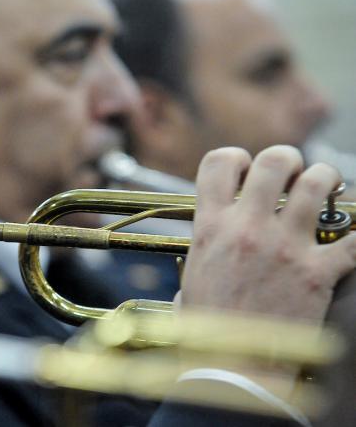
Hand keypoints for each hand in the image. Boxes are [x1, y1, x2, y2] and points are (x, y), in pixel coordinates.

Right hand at [182, 145, 355, 322]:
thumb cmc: (206, 332)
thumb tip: (210, 251)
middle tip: (292, 176)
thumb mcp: (190, 280)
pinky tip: (351, 239)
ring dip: (326, 182)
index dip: (236, 159)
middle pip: (276, 160)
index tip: (245, 172)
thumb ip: (203, 255)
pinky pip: (354, 237)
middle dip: (288, 161)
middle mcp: (247, 228)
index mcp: (210, 228)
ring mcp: (285, 247)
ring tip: (326, 193)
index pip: (218, 163)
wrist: (231, 370)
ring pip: (319, 183)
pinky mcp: (317, 272)